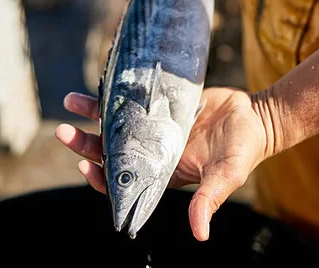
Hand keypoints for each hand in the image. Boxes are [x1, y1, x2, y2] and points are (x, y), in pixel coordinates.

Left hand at [56, 87, 270, 240]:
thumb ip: (209, 200)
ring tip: (69, 102)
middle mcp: (153, 151)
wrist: (255, 116)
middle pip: (111, 151)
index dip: (102, 177)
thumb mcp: (226, 175)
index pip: (123, 181)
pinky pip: (132, 99)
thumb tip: (200, 234)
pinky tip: (98, 84)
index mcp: (163, 173)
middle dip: (85, 144)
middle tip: (64, 132)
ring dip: (92, 115)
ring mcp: (155, 127)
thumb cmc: (242, 149)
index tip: (86, 166)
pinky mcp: (161, 104)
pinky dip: (115, 93)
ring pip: (116, 123)